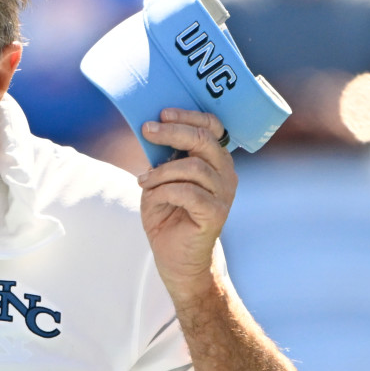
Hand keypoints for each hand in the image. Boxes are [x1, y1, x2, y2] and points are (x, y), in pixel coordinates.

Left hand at [137, 108, 236, 300]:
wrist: (176, 257)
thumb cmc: (167, 215)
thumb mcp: (160, 180)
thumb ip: (162, 157)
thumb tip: (151, 130)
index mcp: (214, 160)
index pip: (212, 127)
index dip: (188, 116)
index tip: (162, 113)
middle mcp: (225, 173)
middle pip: (203, 140)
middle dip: (173, 132)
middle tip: (147, 130)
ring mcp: (223, 194)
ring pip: (192, 167)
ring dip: (161, 172)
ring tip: (144, 182)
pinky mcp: (216, 213)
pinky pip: (188, 192)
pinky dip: (164, 191)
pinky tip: (152, 197)